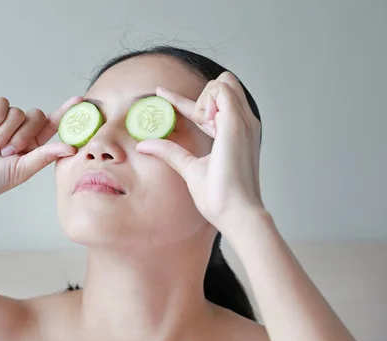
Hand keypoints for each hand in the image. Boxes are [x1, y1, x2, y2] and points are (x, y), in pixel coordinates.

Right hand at [0, 96, 82, 206]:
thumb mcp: (23, 169)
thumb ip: (45, 155)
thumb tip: (71, 147)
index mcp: (30, 144)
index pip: (52, 125)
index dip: (66, 112)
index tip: (81, 101)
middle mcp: (18, 129)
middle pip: (37, 117)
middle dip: (24, 136)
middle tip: (8, 152)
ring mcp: (1, 119)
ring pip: (18, 113)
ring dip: (6, 134)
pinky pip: (2, 104)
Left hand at [136, 72, 263, 233]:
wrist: (235, 211)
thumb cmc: (219, 197)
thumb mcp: (190, 168)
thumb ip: (171, 152)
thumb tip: (144, 145)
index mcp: (234, 134)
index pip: (208, 106)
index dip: (181, 99)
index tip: (159, 92)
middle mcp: (242, 124)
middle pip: (222, 85)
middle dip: (202, 96)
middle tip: (198, 124)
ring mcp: (243, 121)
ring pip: (222, 82)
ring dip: (205, 98)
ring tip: (204, 124)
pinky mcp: (237, 123)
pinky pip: (222, 89)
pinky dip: (208, 99)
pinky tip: (206, 120)